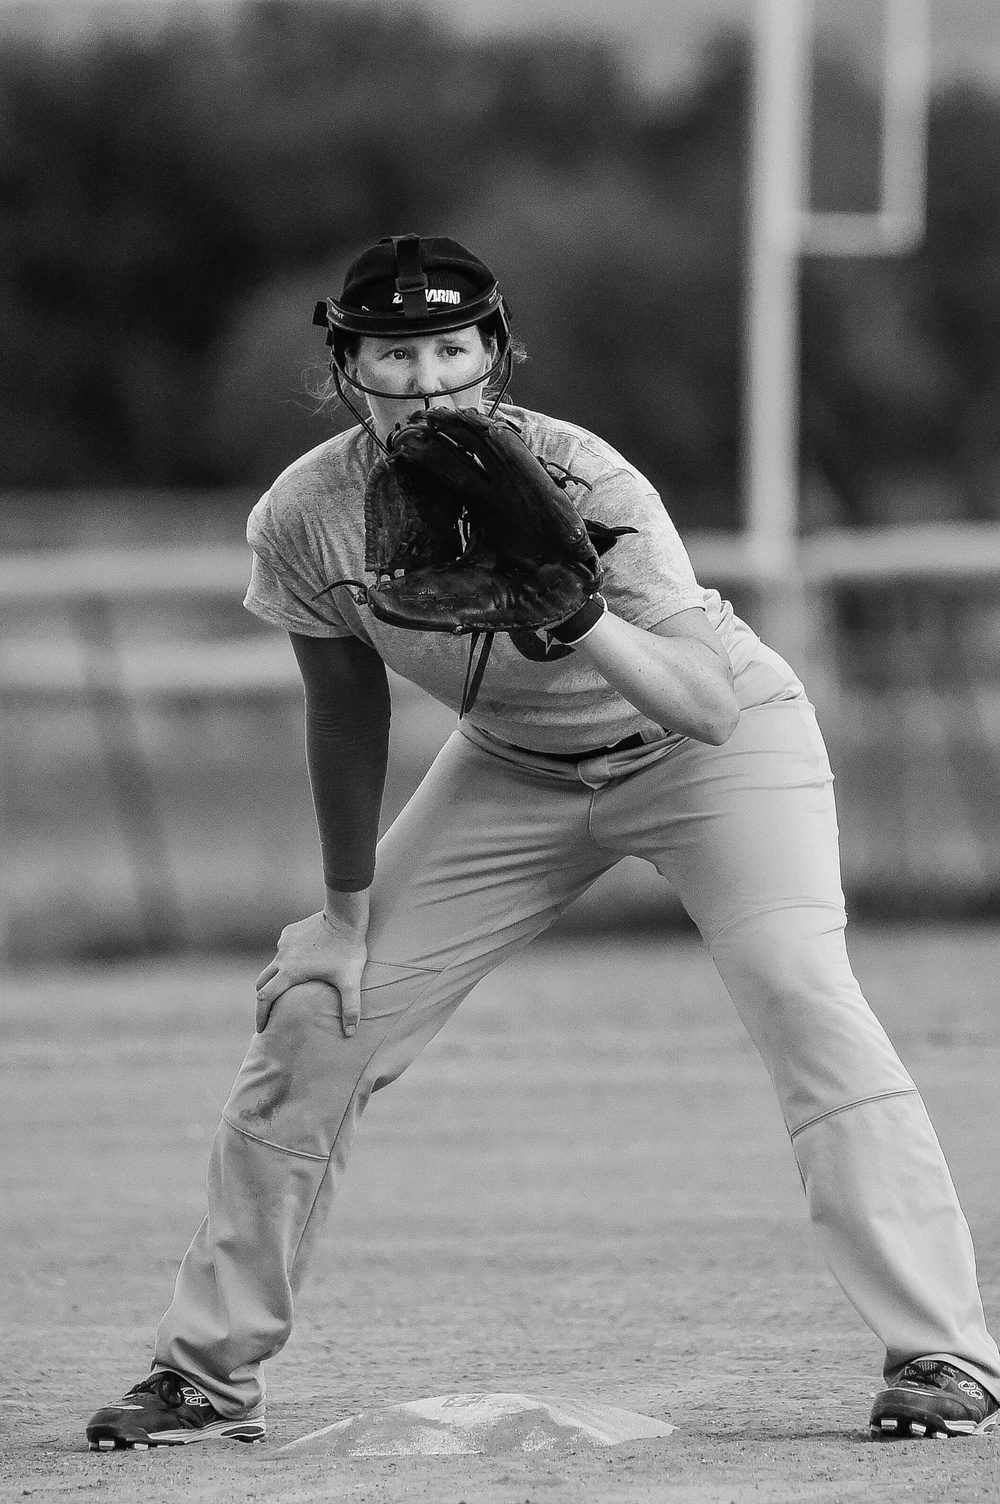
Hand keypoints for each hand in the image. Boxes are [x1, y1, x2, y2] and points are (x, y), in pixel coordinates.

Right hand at [254, 908, 367, 1035]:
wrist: (344, 916)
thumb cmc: (348, 950)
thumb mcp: (350, 981)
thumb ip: (351, 1007)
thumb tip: (351, 1033)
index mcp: (291, 972)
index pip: (266, 998)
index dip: (261, 1015)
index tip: (261, 1029)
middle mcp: (282, 958)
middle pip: (262, 983)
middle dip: (263, 1000)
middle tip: (270, 1013)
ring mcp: (283, 943)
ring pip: (273, 966)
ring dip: (276, 979)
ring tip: (287, 989)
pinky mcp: (288, 932)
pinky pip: (283, 951)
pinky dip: (286, 961)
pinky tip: (301, 964)